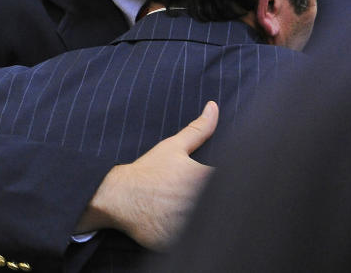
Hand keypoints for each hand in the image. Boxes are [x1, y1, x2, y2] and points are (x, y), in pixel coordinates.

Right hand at [76, 101, 218, 249]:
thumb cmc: (148, 170)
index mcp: (203, 177)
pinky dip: (193, 237)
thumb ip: (200, 129)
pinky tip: (184, 229)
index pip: (232, 181)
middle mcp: (197, 201)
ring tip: (191, 213)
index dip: (232, 182)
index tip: (226, 182)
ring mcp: (186, 225)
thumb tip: (214, 107)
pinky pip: (194, 242)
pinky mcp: (176, 243)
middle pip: (223, 205)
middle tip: (199, 198)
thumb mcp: (174, 146)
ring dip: (208, 220)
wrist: (118, 196)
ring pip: (210, 225)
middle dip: (220, 202)